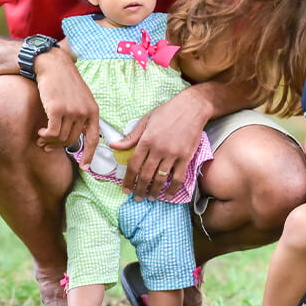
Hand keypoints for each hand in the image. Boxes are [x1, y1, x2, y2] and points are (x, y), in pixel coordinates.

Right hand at [34, 48, 99, 167]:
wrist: (53, 65)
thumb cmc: (64, 82)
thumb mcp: (80, 98)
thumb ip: (80, 116)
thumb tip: (72, 138)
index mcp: (93, 110)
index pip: (94, 138)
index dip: (90, 155)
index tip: (84, 167)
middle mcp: (85, 112)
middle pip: (72, 140)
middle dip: (58, 146)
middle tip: (47, 146)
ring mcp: (72, 111)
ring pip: (60, 138)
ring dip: (49, 141)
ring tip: (40, 138)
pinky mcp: (58, 110)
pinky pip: (52, 133)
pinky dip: (45, 136)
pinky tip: (39, 132)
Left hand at [110, 86, 207, 200]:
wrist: (191, 107)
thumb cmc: (167, 112)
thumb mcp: (146, 121)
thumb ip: (131, 137)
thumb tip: (114, 146)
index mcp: (146, 139)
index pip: (133, 165)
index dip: (128, 180)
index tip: (125, 189)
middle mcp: (158, 148)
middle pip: (146, 175)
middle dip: (140, 189)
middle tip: (137, 198)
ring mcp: (173, 153)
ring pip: (161, 179)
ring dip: (154, 191)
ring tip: (150, 198)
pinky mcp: (186, 156)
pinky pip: (178, 177)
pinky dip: (172, 189)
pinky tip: (168, 195)